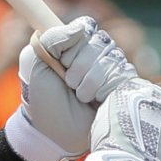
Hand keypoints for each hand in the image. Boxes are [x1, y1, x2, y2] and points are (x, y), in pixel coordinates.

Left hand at [11, 16, 136, 160]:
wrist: (54, 134)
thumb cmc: (42, 99)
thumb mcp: (36, 64)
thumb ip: (53, 39)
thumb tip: (81, 28)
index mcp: (73, 45)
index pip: (86, 27)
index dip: (75, 43)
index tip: (62, 61)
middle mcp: (93, 54)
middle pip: (100, 42)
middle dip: (81, 65)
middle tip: (68, 83)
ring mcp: (109, 70)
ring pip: (112, 58)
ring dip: (91, 79)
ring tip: (80, 96)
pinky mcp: (121, 86)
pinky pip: (124, 73)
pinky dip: (104, 87)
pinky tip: (95, 100)